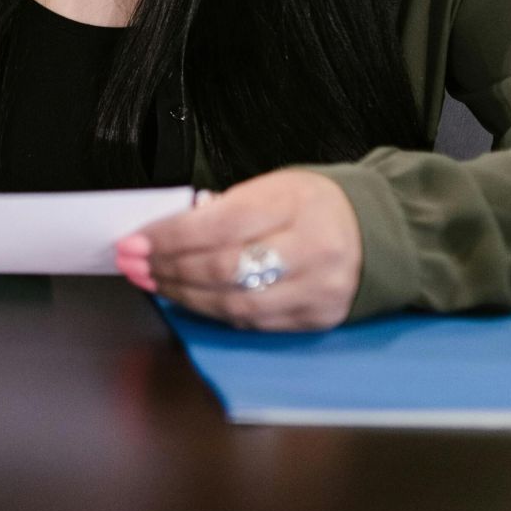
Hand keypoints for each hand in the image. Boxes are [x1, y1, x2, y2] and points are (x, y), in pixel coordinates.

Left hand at [114, 170, 362, 330]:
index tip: (134, 242)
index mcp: (293, 203)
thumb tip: (169, 233)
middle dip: (169, 270)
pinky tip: (191, 300)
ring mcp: (317, 289)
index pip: (218, 226)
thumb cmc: (312, 203)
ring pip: (236, 305)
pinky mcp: (318, 318)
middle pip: (224, 269)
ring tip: (154, 284)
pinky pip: (255, 324)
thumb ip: (224, 208)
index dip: (169, 238)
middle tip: (134, 266)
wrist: (377, 229)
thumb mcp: (271, 186)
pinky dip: (216, 313)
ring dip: (185, 297)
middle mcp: (310, 249)